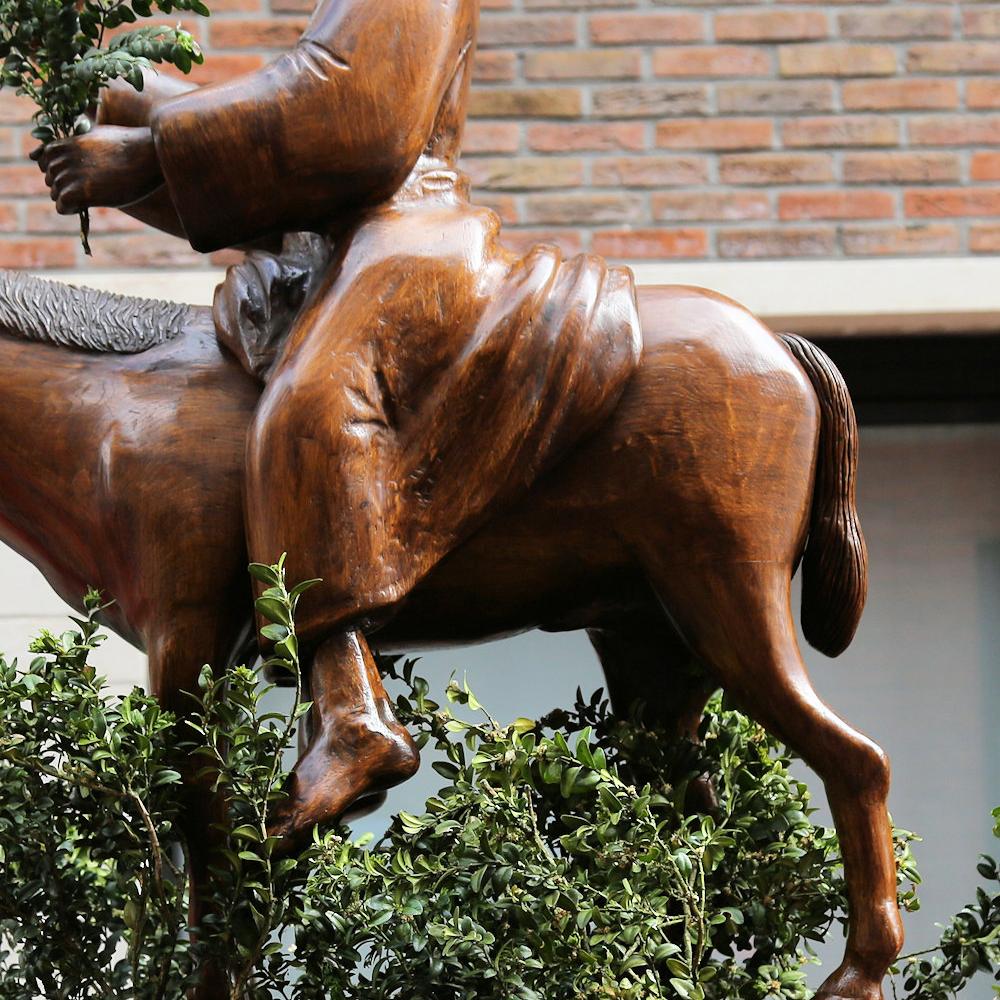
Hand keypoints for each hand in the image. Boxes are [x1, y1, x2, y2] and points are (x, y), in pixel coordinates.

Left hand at [31, 125, 162, 214]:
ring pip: (55, 193)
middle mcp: (65, 157)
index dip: (58, 170)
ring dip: (70, 199)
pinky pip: (62, 206)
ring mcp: (71, 174)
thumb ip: (84, 139)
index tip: (76, 176)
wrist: (149, 155)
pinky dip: (70, 209)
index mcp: (68, 142)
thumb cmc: (133, 145)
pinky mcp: (81, 192)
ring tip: (91, 197)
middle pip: (50, 178)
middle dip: (65, 186)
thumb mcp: (102, 135)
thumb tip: (81, 137)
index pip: (44, 159)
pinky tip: (87, 205)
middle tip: (89, 190)